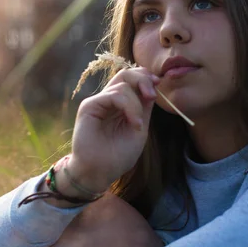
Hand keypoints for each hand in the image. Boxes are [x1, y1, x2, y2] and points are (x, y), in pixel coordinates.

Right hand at [69, 67, 159, 191]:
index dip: (145, 77)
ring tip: (138, 124)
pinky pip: (113, 95)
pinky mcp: (89, 106)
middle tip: (152, 95)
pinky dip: (128, 106)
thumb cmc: (118, 155)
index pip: (132, 79)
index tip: (158, 84)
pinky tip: (134, 123)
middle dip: (143, 79)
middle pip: (126, 74)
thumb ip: (144, 108)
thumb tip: (152, 86)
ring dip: (137, 103)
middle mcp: (108, 100)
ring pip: (122, 83)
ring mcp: (98, 102)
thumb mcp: (139, 129)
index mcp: (120, 104)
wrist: (100, 173)